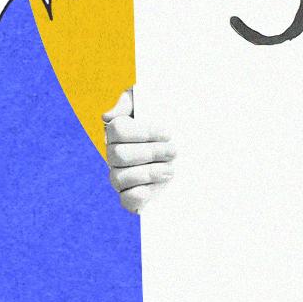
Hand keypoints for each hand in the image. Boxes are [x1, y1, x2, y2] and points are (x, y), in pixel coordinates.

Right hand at [102, 87, 175, 212]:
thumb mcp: (155, 101)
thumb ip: (131, 100)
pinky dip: (139, 196)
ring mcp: (121, 177)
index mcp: (118, 131)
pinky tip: (158, 187)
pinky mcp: (133, 197)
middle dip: (150, 153)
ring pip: (119, 178)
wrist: (194, 144)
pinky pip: (126, 201)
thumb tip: (107, 117)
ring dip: (149, 173)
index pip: (117, 130)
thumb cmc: (171, 118)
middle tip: (174, 151)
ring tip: (172, 169)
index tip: (168, 133)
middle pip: (119, 156)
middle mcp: (114, 155)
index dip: (143, 132)